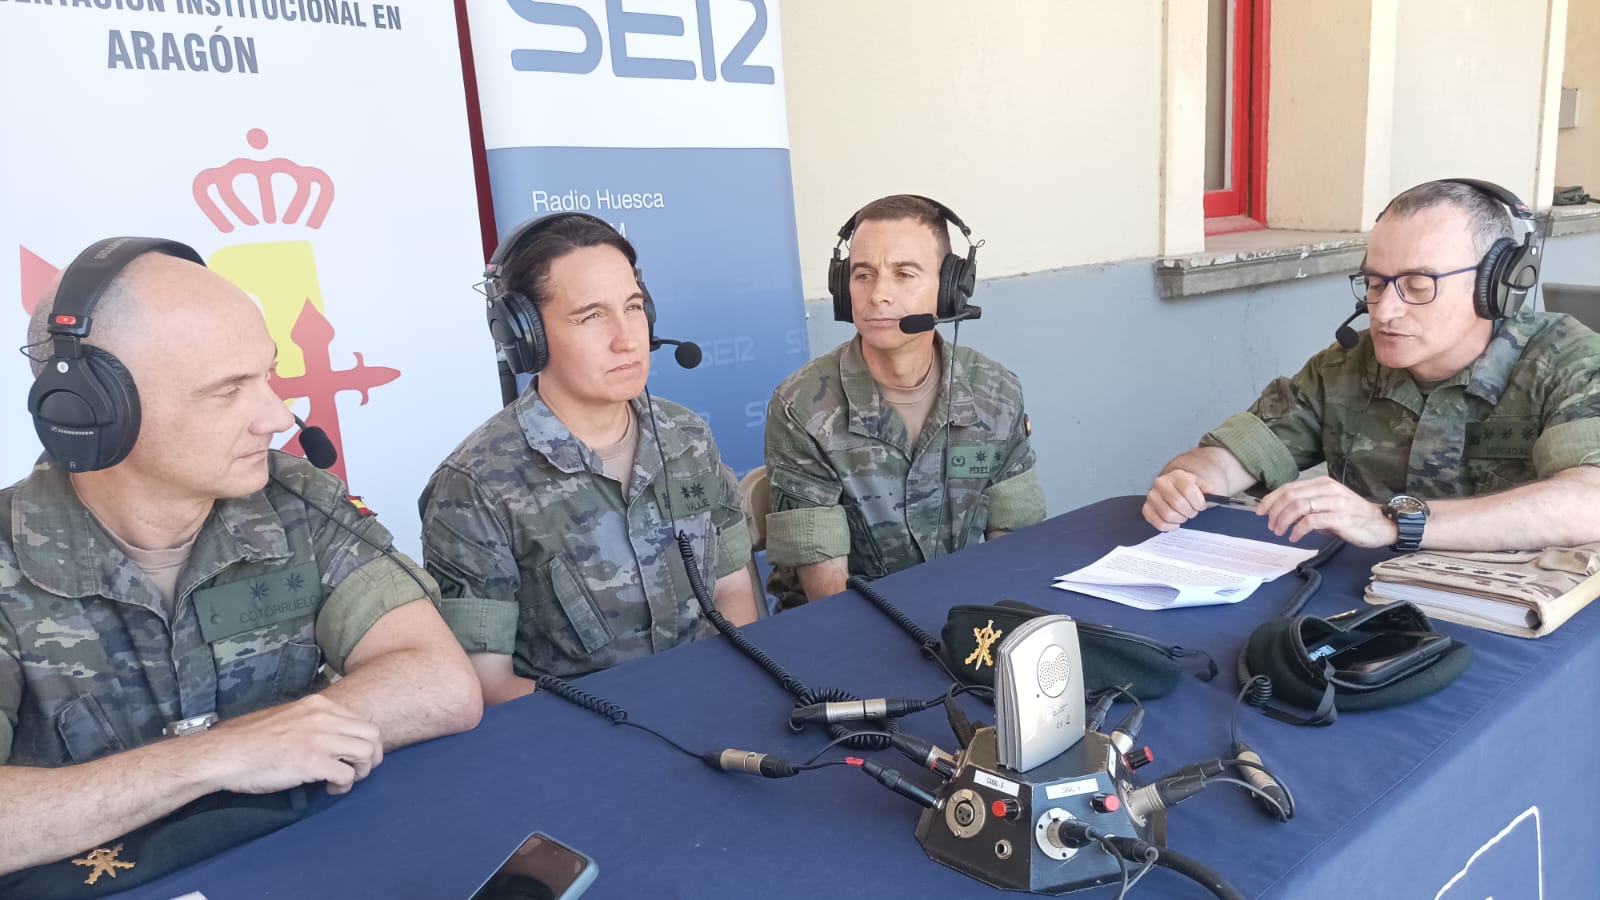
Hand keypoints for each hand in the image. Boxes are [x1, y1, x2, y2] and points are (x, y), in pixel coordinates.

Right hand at [197, 694, 383, 795]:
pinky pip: (347, 775)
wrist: (225, 754)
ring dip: (359, 772)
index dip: (363, 742)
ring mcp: (319, 739)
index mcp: (318, 705)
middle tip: (355, 772)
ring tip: (342, 781)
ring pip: (366, 754)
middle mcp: (324, 718)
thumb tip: (335, 737)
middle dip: (370, 757)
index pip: (362, 721)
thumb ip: (313, 722)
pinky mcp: (312, 762)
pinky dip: (344, 786)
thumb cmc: (251, 741)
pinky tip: (330, 789)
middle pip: (372, 735)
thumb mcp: (289, 717)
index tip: (351, 757)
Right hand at [1143, 469, 1211, 530]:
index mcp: (1177, 475)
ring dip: (1180, 519)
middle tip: (1192, 512)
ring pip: (1168, 515)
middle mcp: (1161, 483)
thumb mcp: (1200, 484)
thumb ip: (1207, 488)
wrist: (1174, 488)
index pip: (1188, 490)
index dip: (1198, 502)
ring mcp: (1152, 496)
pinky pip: (1158, 523)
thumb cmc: (1188, 489)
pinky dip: (1169, 526)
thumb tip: (1209, 492)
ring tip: (1183, 516)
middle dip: (1189, 512)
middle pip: (1178, 503)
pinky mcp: (1146, 508)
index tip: (1201, 506)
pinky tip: (1175, 523)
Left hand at [1256, 476, 1398, 546]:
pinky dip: (1298, 530)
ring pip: (1299, 507)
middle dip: (1274, 511)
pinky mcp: (1341, 518)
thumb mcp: (1326, 506)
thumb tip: (1281, 512)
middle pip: (1290, 496)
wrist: (1380, 524)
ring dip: (1284, 521)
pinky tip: (1294, 537)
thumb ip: (1307, 506)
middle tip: (1270, 525)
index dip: (1270, 499)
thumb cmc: (1351, 516)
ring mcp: (1335, 503)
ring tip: (1279, 532)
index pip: (1289, 487)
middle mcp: (1327, 489)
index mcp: (1322, 484)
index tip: (1260, 512)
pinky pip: (1312, 521)